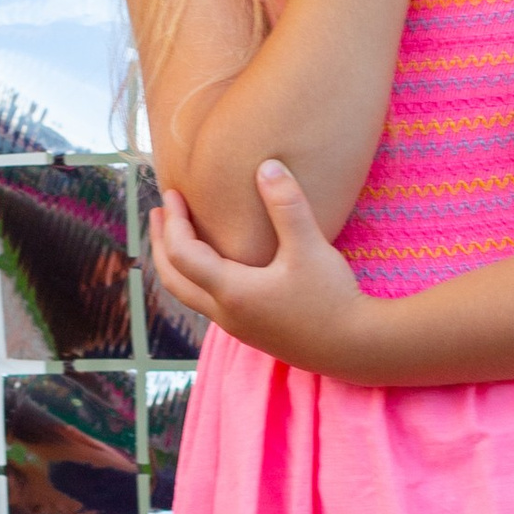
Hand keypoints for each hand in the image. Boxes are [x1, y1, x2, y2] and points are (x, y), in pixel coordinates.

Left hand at [152, 163, 379, 377]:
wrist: (355, 347)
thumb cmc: (332, 298)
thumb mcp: (310, 247)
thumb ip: (286, 205)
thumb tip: (267, 166)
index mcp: (231, 291)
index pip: (182, 254)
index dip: (172, 221)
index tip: (171, 194)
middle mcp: (225, 313)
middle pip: (172, 280)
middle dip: (159, 245)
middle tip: (158, 214)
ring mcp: (237, 327)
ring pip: (189, 294)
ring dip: (177, 264)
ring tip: (179, 236)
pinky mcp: (252, 332)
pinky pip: (209, 302)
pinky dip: (198, 278)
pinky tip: (217, 264)